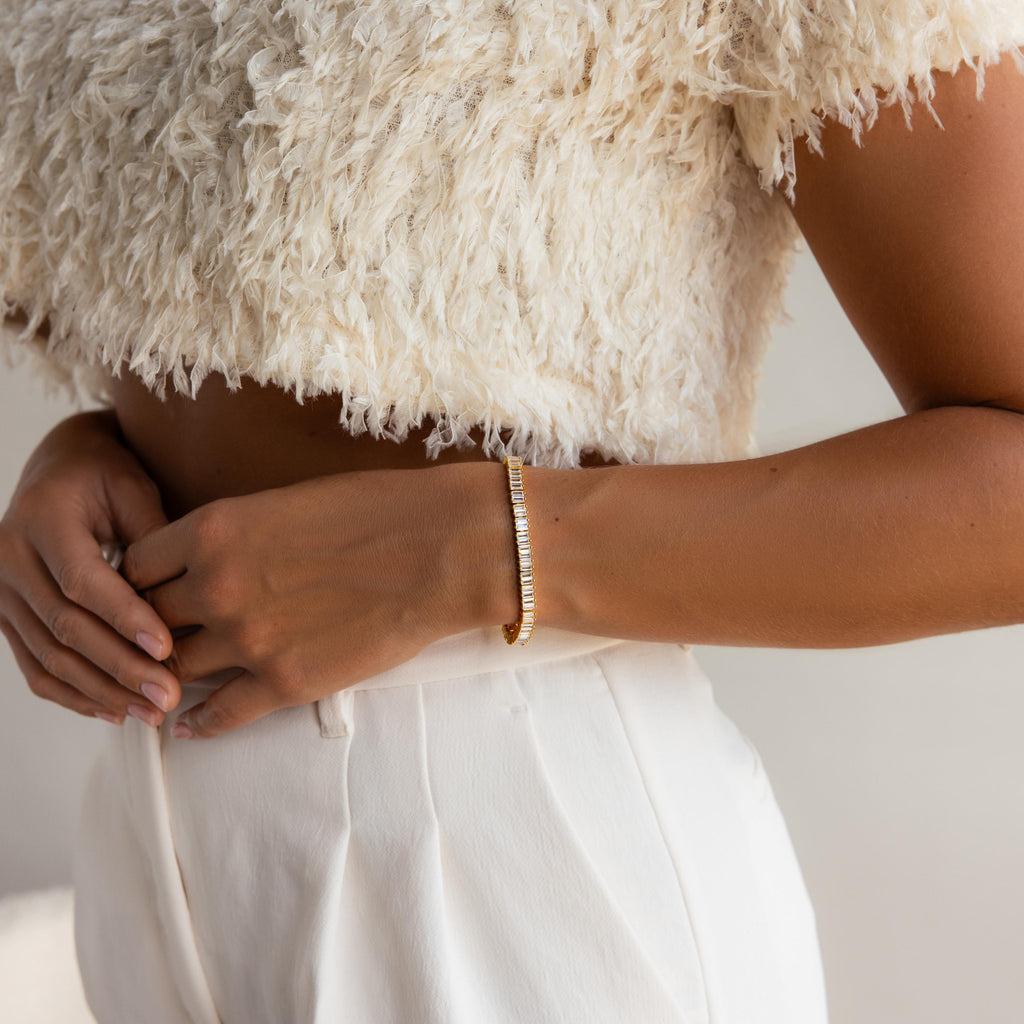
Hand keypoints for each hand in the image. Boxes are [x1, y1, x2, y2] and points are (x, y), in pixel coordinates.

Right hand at [0, 409, 180, 723]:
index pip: (82, 581)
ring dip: (101, 691)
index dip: (124, 618)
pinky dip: (72, 694)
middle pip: (65, 626)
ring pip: (49, 656)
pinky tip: (111, 710)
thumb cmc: (103, 475)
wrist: (60, 468)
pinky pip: (34, 666)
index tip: (163, 648)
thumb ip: (154, 541)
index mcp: (43, 521)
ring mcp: (2, 591)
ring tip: (149, 710)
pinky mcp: (8, 616)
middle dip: (119, 667)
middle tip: (165, 693)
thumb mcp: (133, 490)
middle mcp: (10, 558)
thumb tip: (187, 600)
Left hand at [121, 463, 501, 738]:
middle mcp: (216, 586)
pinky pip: (221, 714)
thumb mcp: (284, 503)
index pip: (135, 565)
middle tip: (154, 641)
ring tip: (166, 686)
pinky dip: (201, 723)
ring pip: (176, 670)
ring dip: (171, 676)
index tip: (148, 593)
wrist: (439, 549)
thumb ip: (234, 535)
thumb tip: (209, 561)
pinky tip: (191, 726)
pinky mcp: (285, 683)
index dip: (137, 582)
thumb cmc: (375, 511)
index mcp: (213, 531)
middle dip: (150, 630)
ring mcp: (248, 640)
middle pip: (147, 621)